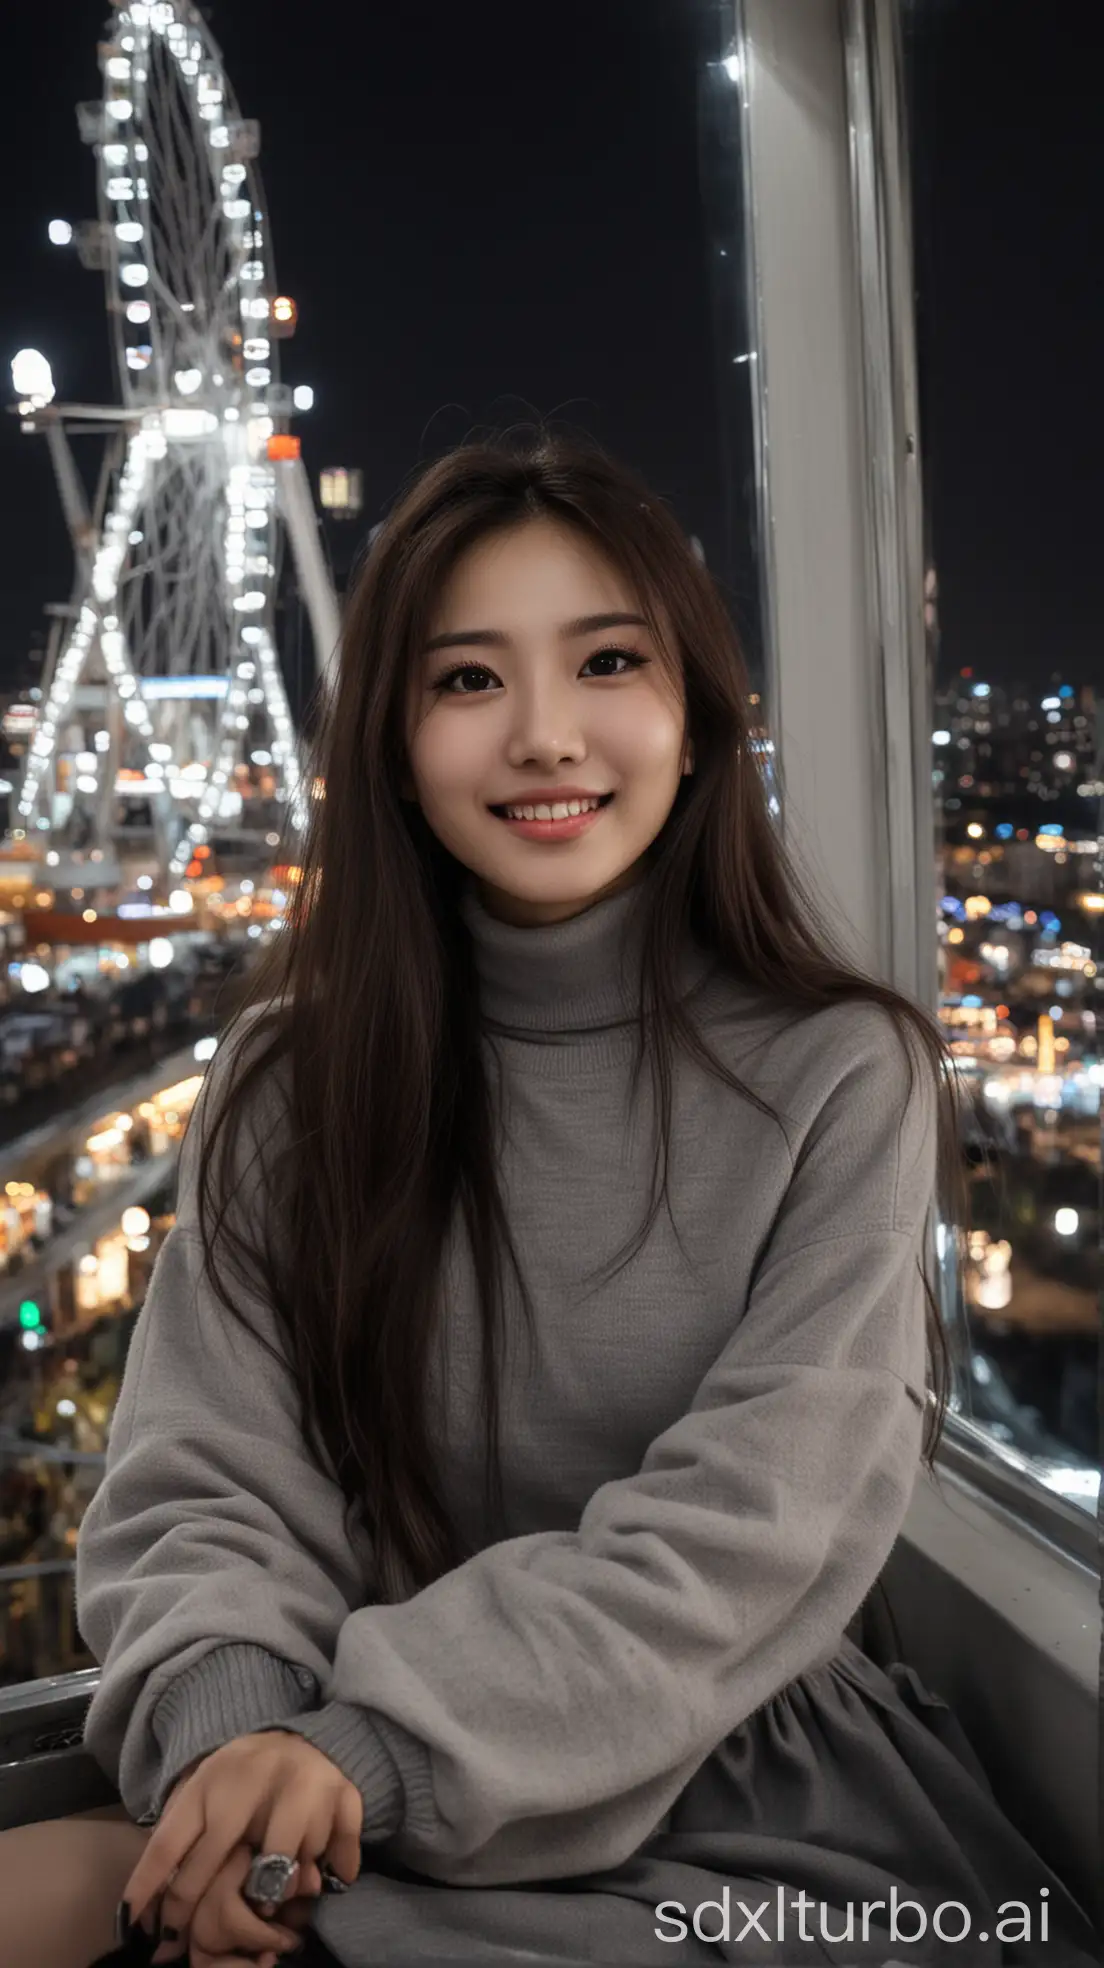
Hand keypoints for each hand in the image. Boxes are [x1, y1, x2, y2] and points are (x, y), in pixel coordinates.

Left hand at [122, 1730, 361, 1955]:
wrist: (302, 1738)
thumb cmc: (241, 1782)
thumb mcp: (201, 1796)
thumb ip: (175, 1841)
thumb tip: (137, 1911)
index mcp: (211, 1780)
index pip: (170, 1842)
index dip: (149, 1889)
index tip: (137, 1929)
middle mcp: (256, 1779)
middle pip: (222, 1861)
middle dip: (204, 1907)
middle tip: (196, 1937)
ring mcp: (303, 1785)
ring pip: (284, 1868)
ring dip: (278, 1891)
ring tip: (272, 1896)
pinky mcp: (344, 1795)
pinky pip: (338, 1854)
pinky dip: (334, 1870)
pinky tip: (323, 1874)